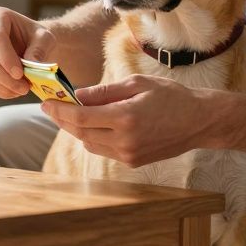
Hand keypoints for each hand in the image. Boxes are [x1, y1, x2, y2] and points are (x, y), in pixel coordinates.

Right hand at [0, 6, 56, 98]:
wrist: (30, 44)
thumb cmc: (37, 38)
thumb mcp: (45, 38)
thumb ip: (39, 49)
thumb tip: (31, 63)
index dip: (6, 58)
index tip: (20, 74)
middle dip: (5, 78)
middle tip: (25, 88)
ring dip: (3, 87)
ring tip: (22, 89)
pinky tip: (13, 90)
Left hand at [40, 74, 225, 167]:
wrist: (199, 121)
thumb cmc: (171, 96)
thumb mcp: (137, 84)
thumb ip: (104, 91)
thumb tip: (77, 95)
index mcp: (125, 117)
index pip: (81, 117)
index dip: (59, 110)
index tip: (46, 102)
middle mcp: (124, 141)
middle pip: (80, 133)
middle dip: (63, 119)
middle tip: (52, 106)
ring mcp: (128, 155)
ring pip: (89, 143)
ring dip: (77, 129)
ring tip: (72, 112)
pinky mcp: (132, 162)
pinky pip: (103, 150)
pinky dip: (93, 137)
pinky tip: (94, 123)